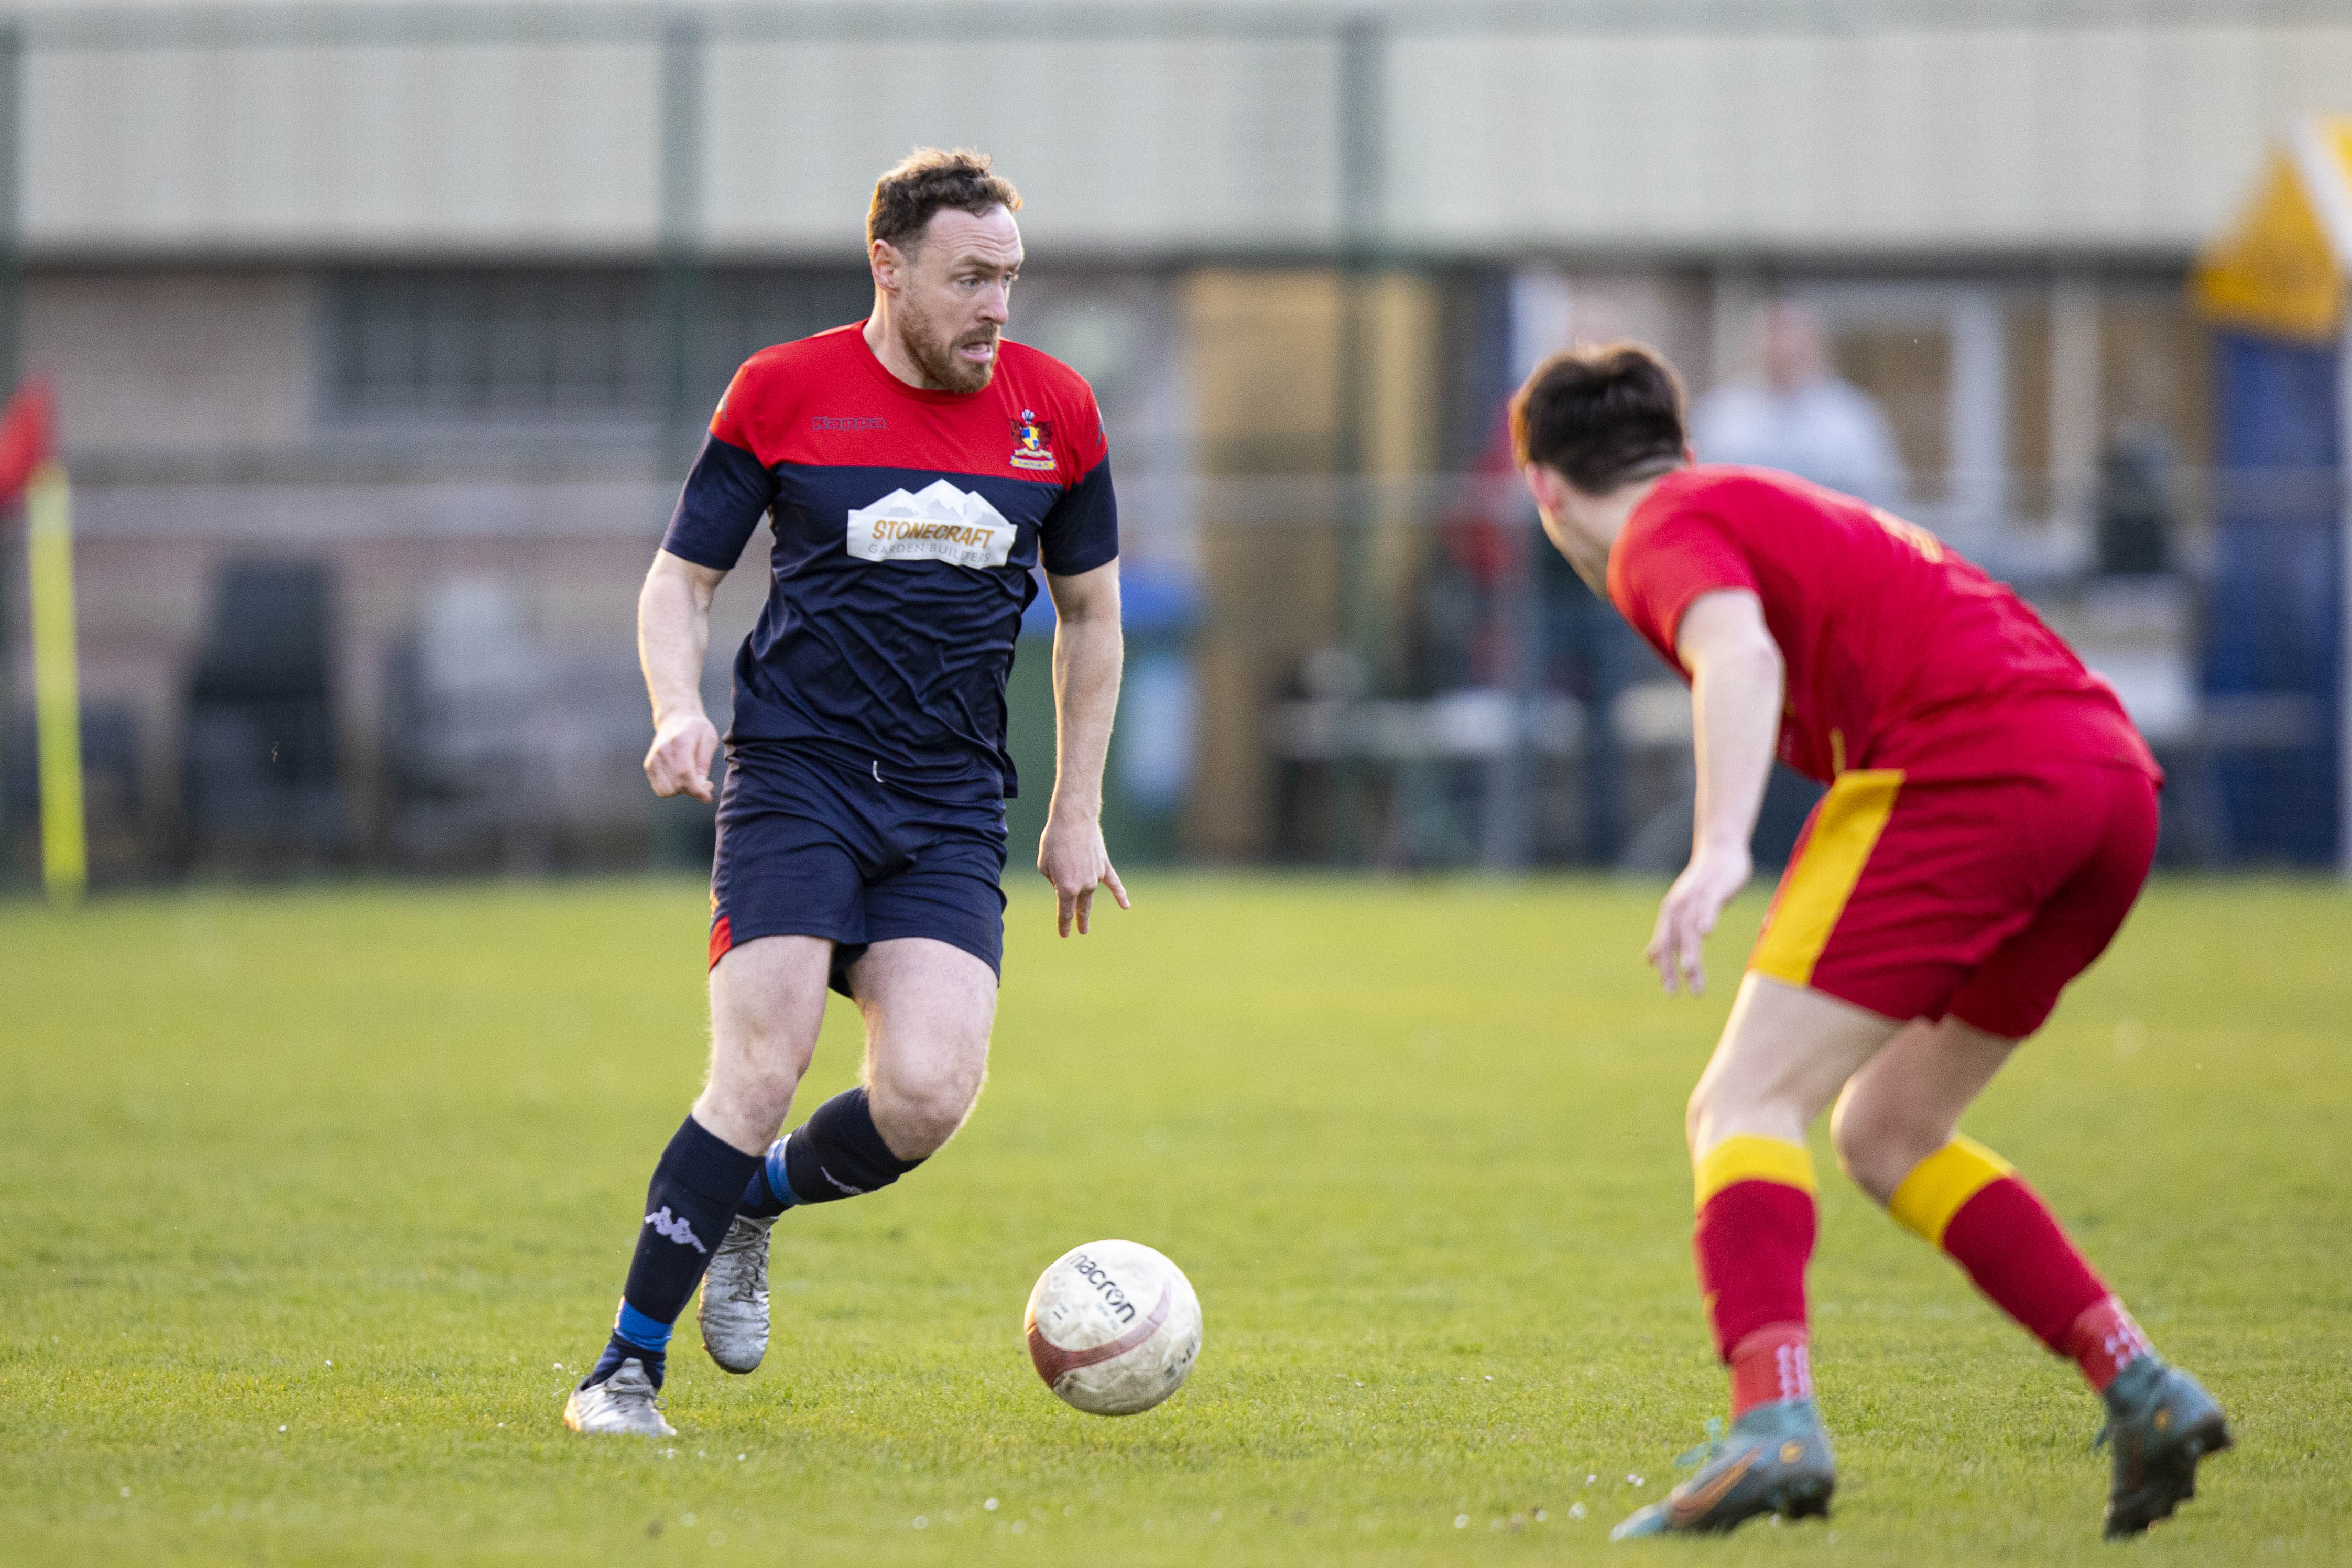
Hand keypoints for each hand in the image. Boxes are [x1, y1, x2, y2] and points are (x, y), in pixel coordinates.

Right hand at [643, 712, 719, 800]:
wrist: (675, 718)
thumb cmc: (696, 729)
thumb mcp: (709, 738)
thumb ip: (705, 761)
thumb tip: (702, 784)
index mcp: (680, 741)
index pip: (685, 773)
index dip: (697, 789)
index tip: (708, 797)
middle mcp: (663, 750)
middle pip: (677, 784)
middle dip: (694, 790)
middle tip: (705, 783)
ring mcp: (653, 758)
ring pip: (667, 790)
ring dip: (683, 791)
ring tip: (693, 780)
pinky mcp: (649, 765)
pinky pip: (660, 789)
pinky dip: (673, 790)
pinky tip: (682, 780)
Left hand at [1037, 809, 1129, 936]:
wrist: (1073, 819)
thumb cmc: (1054, 841)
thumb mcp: (1044, 865)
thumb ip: (1054, 881)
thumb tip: (1064, 885)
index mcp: (1066, 888)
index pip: (1065, 912)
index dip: (1064, 924)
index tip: (1064, 934)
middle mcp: (1084, 885)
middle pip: (1081, 908)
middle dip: (1079, 921)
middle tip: (1081, 932)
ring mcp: (1096, 876)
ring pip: (1091, 894)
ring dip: (1086, 905)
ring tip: (1085, 920)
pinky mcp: (1104, 866)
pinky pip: (1114, 883)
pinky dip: (1120, 895)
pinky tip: (1125, 905)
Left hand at [1645, 840, 1752, 995]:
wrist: (1720, 851)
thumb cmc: (1704, 886)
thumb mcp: (1683, 912)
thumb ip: (1670, 935)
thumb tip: (1650, 958)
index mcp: (1671, 915)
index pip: (1663, 945)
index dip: (1665, 968)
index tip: (1670, 992)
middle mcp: (1679, 907)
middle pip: (1673, 940)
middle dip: (1672, 966)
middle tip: (1675, 991)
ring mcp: (1696, 898)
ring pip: (1689, 927)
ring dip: (1690, 949)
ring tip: (1691, 969)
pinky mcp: (1713, 889)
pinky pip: (1708, 904)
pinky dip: (1706, 917)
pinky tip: (1708, 932)